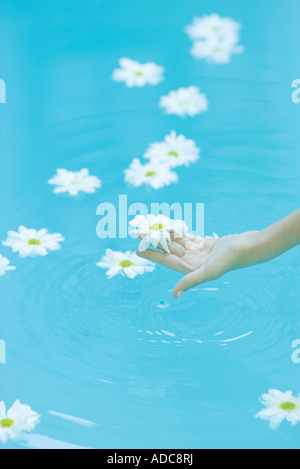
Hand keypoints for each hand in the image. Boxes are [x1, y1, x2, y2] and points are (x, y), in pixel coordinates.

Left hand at [137, 231, 258, 298]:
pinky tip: (169, 227)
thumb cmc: (231, 259)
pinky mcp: (206, 244)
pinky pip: (188, 237)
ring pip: (176, 242)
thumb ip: (190, 281)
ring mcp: (199, 252)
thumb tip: (174, 295)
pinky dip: (178, 232)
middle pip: (168, 249)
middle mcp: (193, 261)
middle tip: (139, 232)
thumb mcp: (209, 271)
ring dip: (164, 235)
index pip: (166, 260)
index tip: (137, 248)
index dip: (152, 254)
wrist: (250, 247)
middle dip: (154, 241)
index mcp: (191, 269)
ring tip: (150, 227)